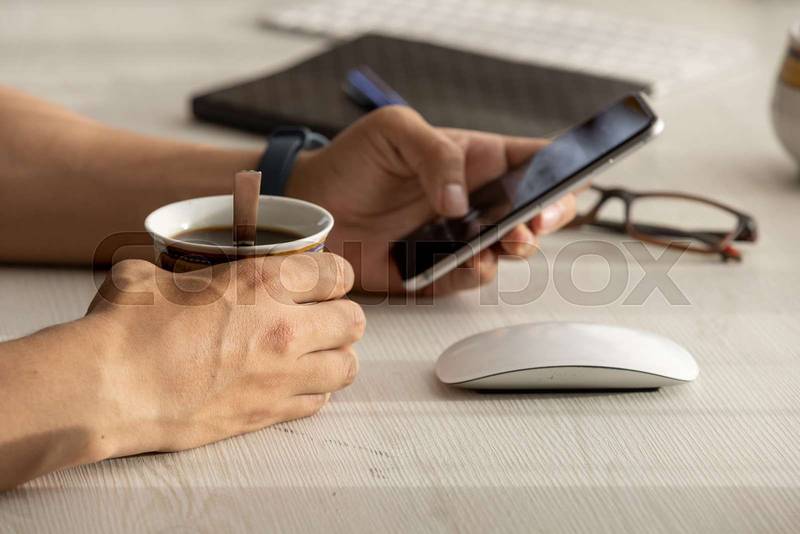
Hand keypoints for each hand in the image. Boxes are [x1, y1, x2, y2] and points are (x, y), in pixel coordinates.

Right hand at [85, 254, 364, 456]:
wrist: (108, 389)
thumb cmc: (123, 328)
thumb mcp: (148, 275)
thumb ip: (173, 269)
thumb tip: (164, 273)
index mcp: (261, 282)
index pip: (337, 272)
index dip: (336, 274)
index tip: (328, 280)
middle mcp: (284, 328)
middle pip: (354, 321)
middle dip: (343, 316)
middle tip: (325, 317)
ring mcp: (280, 376)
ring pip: (347, 367)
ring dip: (337, 357)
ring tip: (318, 354)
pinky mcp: (266, 415)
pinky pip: (317, 404)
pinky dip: (314, 393)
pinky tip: (295, 385)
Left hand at [287, 106, 576, 294]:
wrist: (313, 206)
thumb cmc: (354, 160)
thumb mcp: (395, 131)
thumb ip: (435, 153)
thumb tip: (460, 201)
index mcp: (476, 160)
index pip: (535, 161)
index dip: (562, 169)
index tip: (567, 179)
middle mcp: (476, 202)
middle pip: (536, 212)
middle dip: (548, 218)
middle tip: (534, 222)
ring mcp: (460, 239)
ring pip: (509, 250)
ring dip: (514, 249)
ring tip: (504, 242)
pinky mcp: (437, 271)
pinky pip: (470, 279)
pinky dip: (474, 275)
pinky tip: (466, 263)